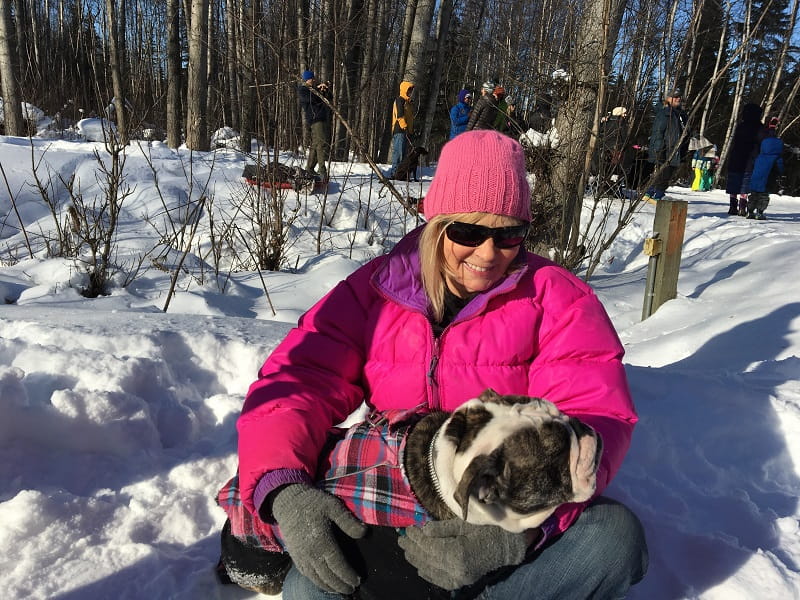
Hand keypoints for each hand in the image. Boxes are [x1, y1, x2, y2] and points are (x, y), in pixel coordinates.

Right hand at [272, 484, 366, 593]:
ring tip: (340, 590)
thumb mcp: (333, 506)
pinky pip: (306, 574)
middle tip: (352, 589)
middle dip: (340, 585)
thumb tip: (364, 532)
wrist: (287, 502)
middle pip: (327, 576)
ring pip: (316, 578)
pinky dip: (316, 582)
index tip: (358, 581)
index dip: (348, 576)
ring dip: (329, 587)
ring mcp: (301, 556)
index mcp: (322, 542)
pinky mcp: (295, 556)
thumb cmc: (313, 503)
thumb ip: (348, 521)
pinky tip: (323, 583)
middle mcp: (311, 553)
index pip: (338, 566)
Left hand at [398, 520, 526, 589]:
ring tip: (406, 549)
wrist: (509, 546)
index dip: (416, 537)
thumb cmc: (488, 529)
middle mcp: (456, 569)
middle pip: (427, 558)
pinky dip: (428, 573)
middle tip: (401, 538)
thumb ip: (443, 528)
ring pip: (430, 570)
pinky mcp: (461, 582)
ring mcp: (459, 578)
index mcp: (457, 552)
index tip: (408, 528)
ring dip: (416, 559)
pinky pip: (440, 580)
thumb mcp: (465, 523)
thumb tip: (423, 530)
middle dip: (412, 547)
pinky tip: (420, 566)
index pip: (428, 546)